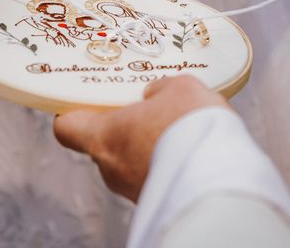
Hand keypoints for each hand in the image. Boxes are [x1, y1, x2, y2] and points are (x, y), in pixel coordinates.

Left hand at [54, 75, 231, 201]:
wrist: (222, 181)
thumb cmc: (191, 128)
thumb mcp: (179, 89)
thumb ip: (161, 89)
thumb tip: (155, 94)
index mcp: (104, 136)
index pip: (67, 128)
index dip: (72, 112)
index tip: (84, 100)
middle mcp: (111, 168)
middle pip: (103, 142)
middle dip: (123, 125)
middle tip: (143, 106)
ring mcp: (133, 189)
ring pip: (130, 160)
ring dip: (147, 144)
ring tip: (175, 125)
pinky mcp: (157, 201)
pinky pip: (153, 174)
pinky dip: (165, 161)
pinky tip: (188, 146)